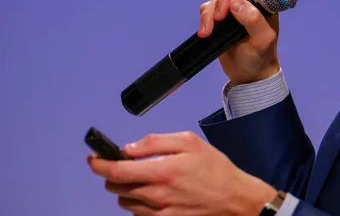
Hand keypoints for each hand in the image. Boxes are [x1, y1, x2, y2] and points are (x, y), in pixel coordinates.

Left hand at [87, 131, 276, 215]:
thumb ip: (155, 142)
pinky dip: (138, 202)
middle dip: (113, 174)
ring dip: (126, 189)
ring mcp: (158, 213)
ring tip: (144, 179)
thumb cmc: (215, 169)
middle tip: (126, 165)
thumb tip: (129, 148)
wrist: (234, 199)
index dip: (99, 164)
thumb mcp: (189, 142)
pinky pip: (137, 213)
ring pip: (124, 201)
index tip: (93, 158)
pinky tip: (154, 193)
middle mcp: (156, 195)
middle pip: (114, 188)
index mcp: (162, 171)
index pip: (116, 171)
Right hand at [198, 0, 279, 85]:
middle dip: (219, 4)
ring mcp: (234, 9)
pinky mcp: (221, 18)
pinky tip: (205, 32)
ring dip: (209, 14)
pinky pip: (208, 9)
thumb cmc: (260, 57)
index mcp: (264, 4)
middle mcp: (250, 2)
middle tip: (217, 20)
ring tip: (207, 33)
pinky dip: (204, 18)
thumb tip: (236, 3)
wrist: (248, 74)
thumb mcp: (262, 41)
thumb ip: (254, 21)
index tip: (228, 8)